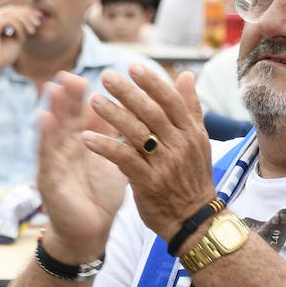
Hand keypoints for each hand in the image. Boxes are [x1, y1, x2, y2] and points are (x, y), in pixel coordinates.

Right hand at [0, 5, 41, 72]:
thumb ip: (20, 28)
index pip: (9, 11)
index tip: (38, 16)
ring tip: (32, 31)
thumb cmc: (1, 58)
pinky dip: (18, 27)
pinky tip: (22, 38)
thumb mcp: (14, 39)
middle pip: (10, 9)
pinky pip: (8, 20)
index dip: (24, 11)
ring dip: (24, 21)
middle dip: (26, 14)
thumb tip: (30, 16)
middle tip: (38, 21)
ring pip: (10, 13)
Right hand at [37, 73, 127, 259]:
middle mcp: (67, 149)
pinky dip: (44, 135)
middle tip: (68, 75)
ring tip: (52, 88)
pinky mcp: (50, 179)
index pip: (84, 114)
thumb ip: (120, 137)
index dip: (85, 95)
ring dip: (52, 109)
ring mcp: (57, 163)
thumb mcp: (116, 161)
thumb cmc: (101, 196)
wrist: (90, 231)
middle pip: (66, 117)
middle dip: (67, 96)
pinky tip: (44, 118)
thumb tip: (135, 111)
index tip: (87, 75)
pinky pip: (47, 154)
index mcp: (84, 144)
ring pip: (53, 131)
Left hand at [83, 65, 216, 240]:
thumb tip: (187, 76)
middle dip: (127, 92)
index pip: (171, 101)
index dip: (152, 82)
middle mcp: (180, 145)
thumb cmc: (191, 178)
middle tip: (106, 76)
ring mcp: (165, 164)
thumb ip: (190, 108)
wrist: (193, 221)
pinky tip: (87, 137)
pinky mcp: (148, 182)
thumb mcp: (198, 142)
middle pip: (151, 112)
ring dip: (113, 114)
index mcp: (192, 133)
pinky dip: (105, 146)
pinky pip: (124, 159)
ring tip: (93, 100)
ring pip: (136, 133)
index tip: (133, 66)